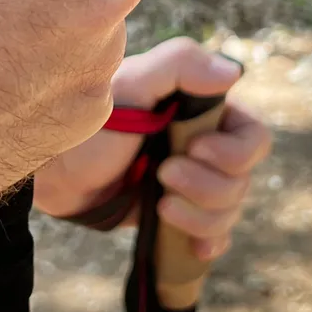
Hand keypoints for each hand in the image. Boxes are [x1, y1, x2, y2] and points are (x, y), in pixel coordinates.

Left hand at [35, 38, 272, 259]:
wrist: (56, 174)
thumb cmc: (92, 123)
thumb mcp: (131, 83)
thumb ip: (179, 64)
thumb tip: (232, 72)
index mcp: (205, 114)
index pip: (254, 138)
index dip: (234, 152)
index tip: (194, 148)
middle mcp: (207, 150)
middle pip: (242, 181)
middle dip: (207, 186)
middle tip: (163, 174)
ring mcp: (194, 186)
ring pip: (228, 212)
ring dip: (198, 214)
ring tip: (159, 204)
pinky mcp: (179, 217)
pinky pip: (215, 237)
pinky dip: (209, 242)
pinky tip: (193, 247)